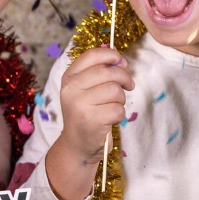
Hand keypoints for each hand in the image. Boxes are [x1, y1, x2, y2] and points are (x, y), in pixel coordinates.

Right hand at [56, 47, 133, 161]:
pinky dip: (120, 115)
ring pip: (115, 90)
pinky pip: (118, 109)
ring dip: (121, 99)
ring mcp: (80, 104)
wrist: (77, 145)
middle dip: (124, 78)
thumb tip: (121, 61)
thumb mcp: (85, 90)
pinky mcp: (91, 120)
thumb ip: (99, 73)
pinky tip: (111, 119)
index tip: (121, 62)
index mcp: (69, 78)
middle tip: (129, 85)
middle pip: (108, 72)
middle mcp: (71, 89)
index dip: (111, 55)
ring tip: (113, 106)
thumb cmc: (87, 114)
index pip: (91, 55)